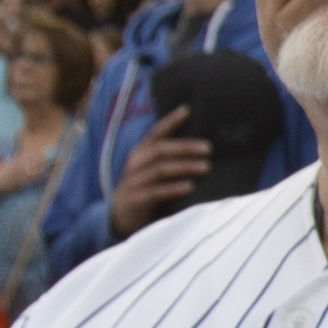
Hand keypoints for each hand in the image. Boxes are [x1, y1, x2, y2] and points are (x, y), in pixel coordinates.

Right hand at [105, 123, 214, 237]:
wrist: (120, 217)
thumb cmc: (145, 189)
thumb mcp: (153, 171)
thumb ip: (169, 160)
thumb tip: (203, 149)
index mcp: (141, 153)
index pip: (155, 133)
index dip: (170, 121)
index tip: (187, 110)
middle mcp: (136, 164)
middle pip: (160, 150)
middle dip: (185, 147)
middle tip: (208, 148)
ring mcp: (134, 182)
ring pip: (160, 169)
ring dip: (185, 167)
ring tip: (206, 167)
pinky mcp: (137, 200)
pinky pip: (157, 192)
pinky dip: (174, 188)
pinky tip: (190, 187)